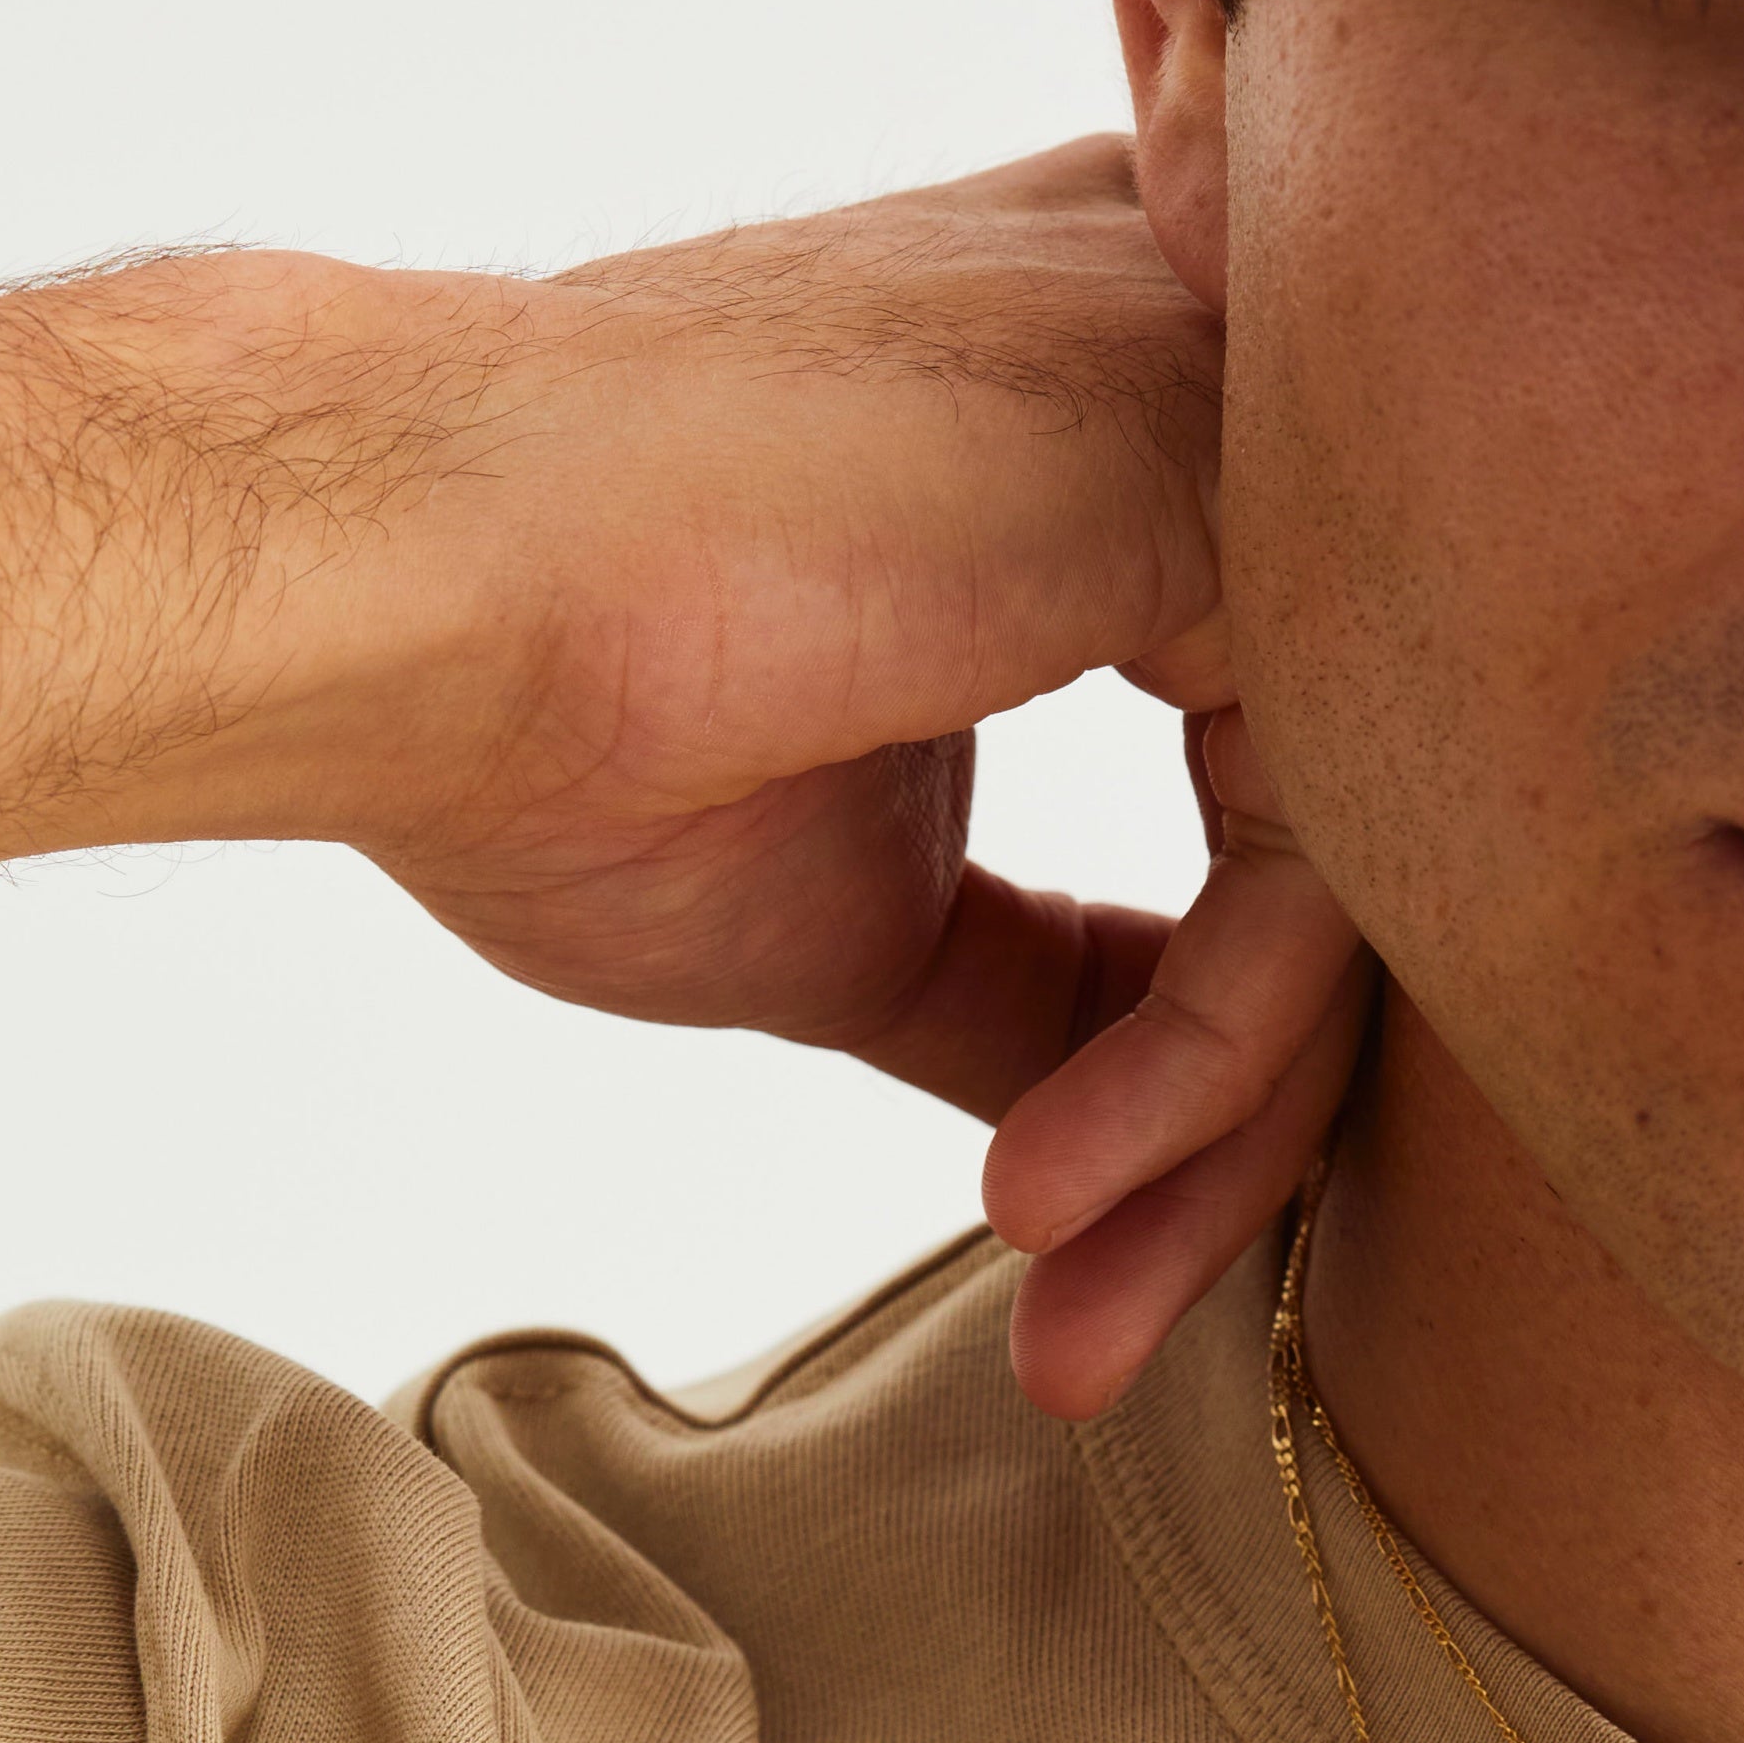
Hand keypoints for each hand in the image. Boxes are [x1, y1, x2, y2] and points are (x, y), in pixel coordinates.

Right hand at [256, 142, 1367, 1415]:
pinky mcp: (1207, 479)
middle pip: (1341, 842)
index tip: (1066, 1262)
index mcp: (1123, 444)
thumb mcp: (862, 905)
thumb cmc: (556, 720)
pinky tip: (1040, 1191)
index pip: (1278, 800)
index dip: (1197, 1073)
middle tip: (1091, 1343)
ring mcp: (1217, 418)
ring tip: (1056, 1297)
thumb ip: (1041, 981)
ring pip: (1353, 863)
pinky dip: (1198, 1064)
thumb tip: (1142, 1124)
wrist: (390, 606)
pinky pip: (1309, 847)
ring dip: (1209, 1138)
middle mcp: (1203, 399)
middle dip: (1232, 1140)